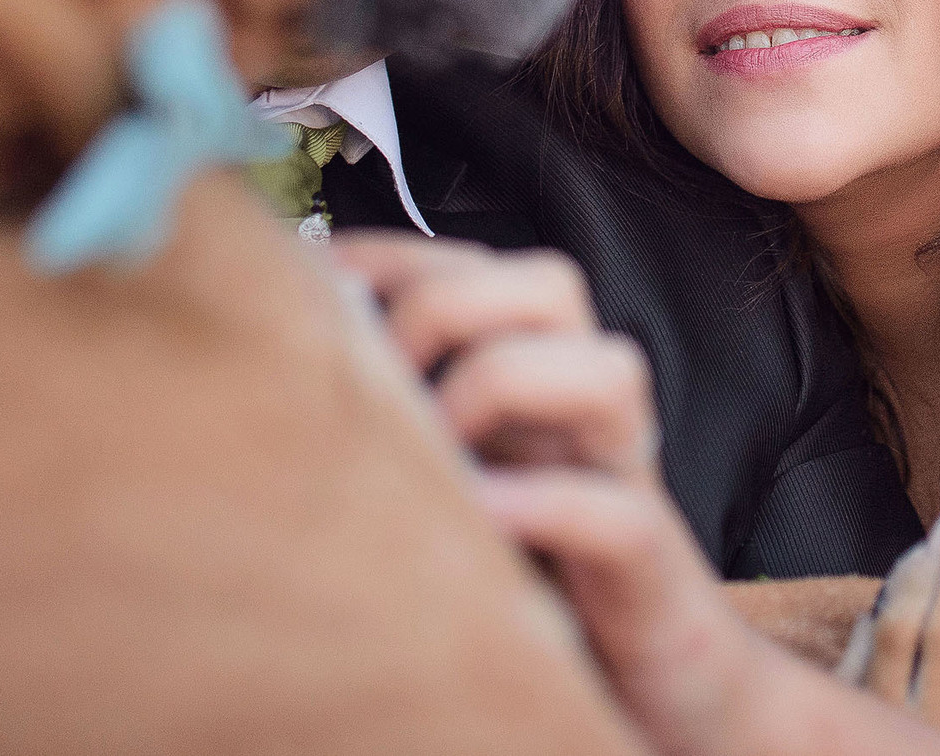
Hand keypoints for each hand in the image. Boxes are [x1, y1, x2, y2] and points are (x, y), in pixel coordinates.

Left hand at [332, 233, 939, 755]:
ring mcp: (626, 477)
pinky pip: (615, 512)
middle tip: (382, 375)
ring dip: (508, 385)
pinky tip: (478, 518)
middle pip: (553, 283)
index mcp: (538, 374)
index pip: (475, 264)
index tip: (311, 282)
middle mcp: (587, 409)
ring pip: (609, 370)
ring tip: (440, 445)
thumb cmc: (531, 573)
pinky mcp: (648, 563)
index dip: (392, 258)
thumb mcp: (458, 477)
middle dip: (449, 304)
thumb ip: (405, 416)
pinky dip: (542, 504)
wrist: (650, 681)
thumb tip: (289, 366)